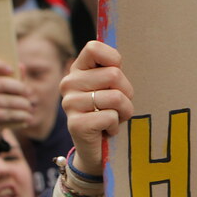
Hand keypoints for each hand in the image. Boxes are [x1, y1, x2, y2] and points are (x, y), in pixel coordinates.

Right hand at [60, 41, 133, 177]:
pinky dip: (116, 125)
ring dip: (124, 111)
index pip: (94, 48)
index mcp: (77, 70)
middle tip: (119, 106)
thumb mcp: (112, 86)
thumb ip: (113, 68)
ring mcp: (69, 104)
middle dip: (126, 93)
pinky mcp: (76, 124)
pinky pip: (111, 116)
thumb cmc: (110, 111)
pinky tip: (106, 130)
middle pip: (113, 75)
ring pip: (115, 97)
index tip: (116, 75)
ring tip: (115, 118)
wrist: (97, 149)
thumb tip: (127, 47)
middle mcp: (68, 84)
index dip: (113, 60)